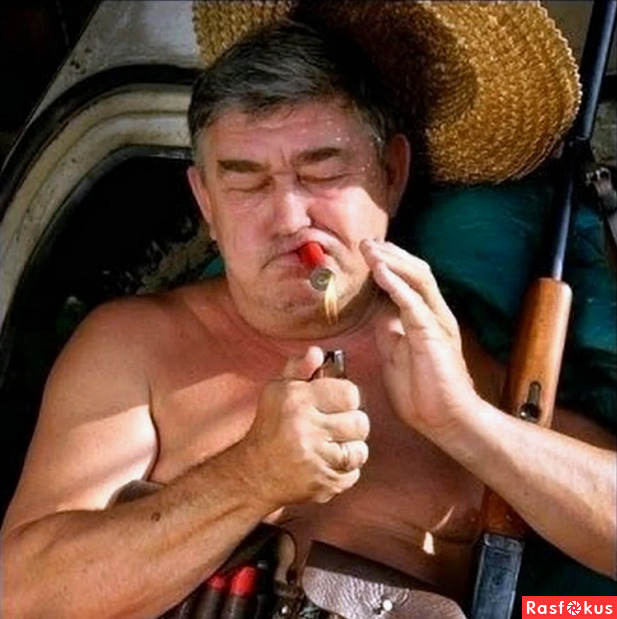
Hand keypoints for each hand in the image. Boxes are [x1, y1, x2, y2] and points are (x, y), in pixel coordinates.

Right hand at [242, 347, 369, 507]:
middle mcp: (305, 429)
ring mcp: (315, 459)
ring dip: (350, 448)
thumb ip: (299, 369)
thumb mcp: (278, 391)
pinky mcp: (322, 483)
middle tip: (335, 426)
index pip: (350, 394)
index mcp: (296, 400)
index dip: (347, 398)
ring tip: (331, 446)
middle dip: (352, 424)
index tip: (337, 403)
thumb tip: (317, 352)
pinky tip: (325, 464)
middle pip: (360, 423)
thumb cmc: (270, 428)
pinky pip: (353, 473)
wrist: (253, 475)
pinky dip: (344, 470)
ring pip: (360, 450)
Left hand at [361, 239, 477, 438]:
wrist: (447, 420)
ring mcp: (437, 322)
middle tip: (365, 243)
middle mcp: (435, 313)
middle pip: (415, 271)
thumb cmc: (424, 393)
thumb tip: (378, 313)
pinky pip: (413, 302)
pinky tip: (380, 271)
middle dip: (390, 254)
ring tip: (370, 250)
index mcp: (425, 318)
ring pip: (417, 278)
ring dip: (391, 261)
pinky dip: (396, 284)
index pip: (410, 280)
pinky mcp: (433, 334)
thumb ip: (389, 332)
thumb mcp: (396, 355)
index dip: (390, 263)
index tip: (368, 253)